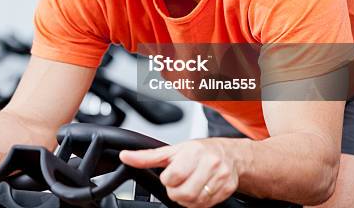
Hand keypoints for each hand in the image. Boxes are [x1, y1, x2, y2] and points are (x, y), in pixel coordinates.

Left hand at [120, 139, 238, 207]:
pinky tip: (198, 190)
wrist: (227, 154)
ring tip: (187, 186)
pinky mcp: (227, 188)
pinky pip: (207, 204)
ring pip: (196, 201)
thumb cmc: (197, 151)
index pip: (173, 176)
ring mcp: (220, 176)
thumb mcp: (171, 151)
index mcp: (193, 152)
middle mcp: (209, 163)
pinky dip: (199, 202)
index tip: (169, 175)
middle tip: (177, 184)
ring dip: (186, 199)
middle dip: (175, 192)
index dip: (167, 180)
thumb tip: (126, 156)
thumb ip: (147, 157)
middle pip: (184, 192)